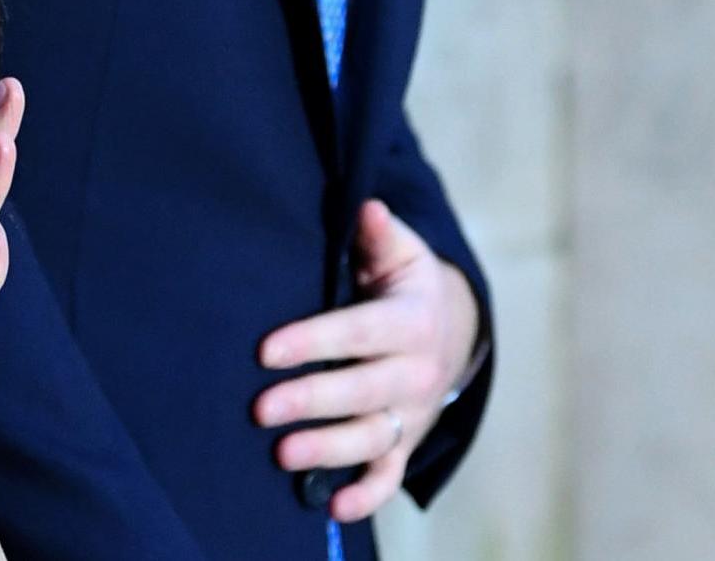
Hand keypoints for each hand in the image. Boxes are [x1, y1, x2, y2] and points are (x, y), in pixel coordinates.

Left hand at [252, 200, 480, 523]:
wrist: (453, 329)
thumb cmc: (406, 284)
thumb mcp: (401, 252)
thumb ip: (380, 233)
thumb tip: (368, 207)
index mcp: (411, 322)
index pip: (357, 333)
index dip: (313, 341)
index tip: (266, 350)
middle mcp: (415, 372)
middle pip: (361, 392)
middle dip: (311, 402)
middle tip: (260, 409)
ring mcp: (411, 413)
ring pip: (371, 438)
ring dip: (328, 451)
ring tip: (283, 455)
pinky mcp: (406, 441)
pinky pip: (389, 475)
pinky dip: (366, 495)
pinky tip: (333, 507)